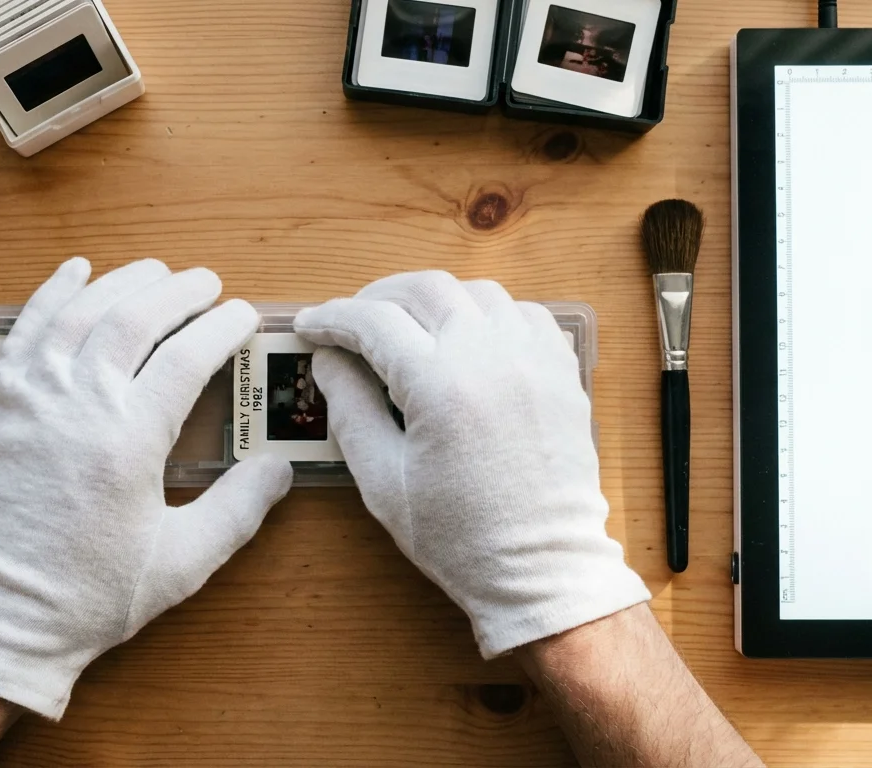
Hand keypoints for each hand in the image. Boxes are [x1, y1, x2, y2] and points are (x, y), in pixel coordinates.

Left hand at [0, 259, 292, 718]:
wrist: (4, 614)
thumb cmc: (93, 593)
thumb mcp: (184, 561)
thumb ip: (239, 509)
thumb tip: (279, 468)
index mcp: (130, 440)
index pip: (187, 357)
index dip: (222, 329)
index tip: (244, 315)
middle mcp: (79, 405)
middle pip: (134, 319)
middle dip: (177, 291)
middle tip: (207, 282)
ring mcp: (33, 399)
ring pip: (81, 314)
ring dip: (122, 282)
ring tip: (155, 270)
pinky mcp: (1, 406)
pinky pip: (27, 331)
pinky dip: (51, 293)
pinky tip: (74, 272)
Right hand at [294, 272, 647, 656]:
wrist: (541, 567)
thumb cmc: (458, 536)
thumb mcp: (381, 480)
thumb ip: (350, 409)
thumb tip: (329, 360)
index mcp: (439, 385)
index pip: (373, 321)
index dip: (332, 317)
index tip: (310, 326)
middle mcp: (490, 356)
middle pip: (425, 289)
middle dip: (378, 295)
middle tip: (352, 319)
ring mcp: (533, 358)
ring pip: (476, 292)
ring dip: (433, 299)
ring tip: (407, 324)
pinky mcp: (561, 371)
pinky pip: (522, 314)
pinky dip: (486, 313)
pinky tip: (467, 338)